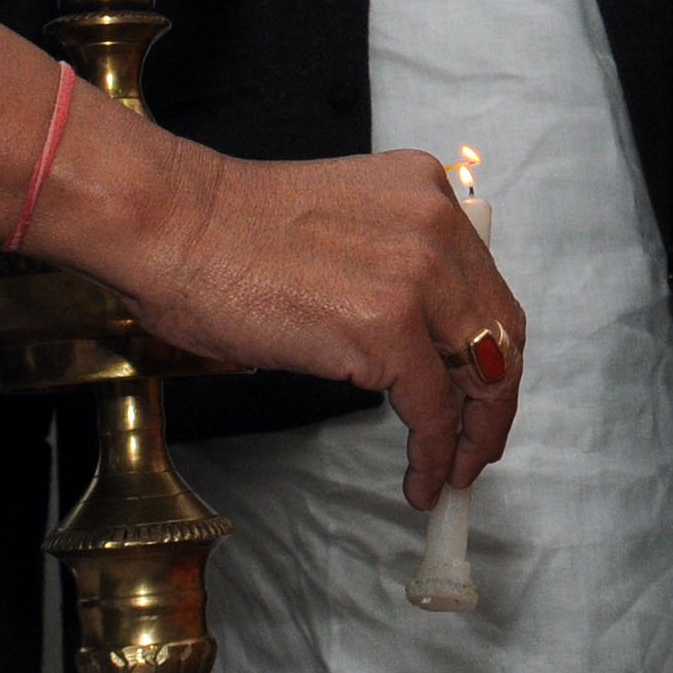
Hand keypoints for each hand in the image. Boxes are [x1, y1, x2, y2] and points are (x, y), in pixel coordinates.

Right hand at [121, 147, 525, 506]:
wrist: (172, 227)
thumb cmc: (223, 233)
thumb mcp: (338, 227)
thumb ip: (387, 264)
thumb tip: (409, 344)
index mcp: (424, 193)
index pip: (484, 286)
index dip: (489, 350)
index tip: (477, 392)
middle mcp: (436, 228)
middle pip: (500, 331)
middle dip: (493, 401)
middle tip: (476, 445)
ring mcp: (418, 277)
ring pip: (481, 375)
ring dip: (473, 437)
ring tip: (451, 473)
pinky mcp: (390, 330)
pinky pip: (433, 412)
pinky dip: (435, 456)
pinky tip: (420, 479)